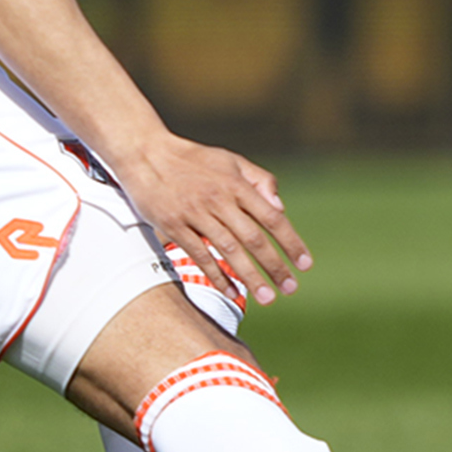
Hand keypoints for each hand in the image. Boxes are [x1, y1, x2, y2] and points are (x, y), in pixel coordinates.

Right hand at [117, 137, 310, 306]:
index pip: (271, 217)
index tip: (305, 264)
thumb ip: (260, 181)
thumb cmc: (193, 160)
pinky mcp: (174, 225)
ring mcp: (195, 213)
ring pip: (228, 250)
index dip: (290, 242)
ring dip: (250, 277)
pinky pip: (200, 255)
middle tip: (290, 289)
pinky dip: (217, 276)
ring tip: (267, 298)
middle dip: (275, 266)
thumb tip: (281, 209)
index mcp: (236, 184)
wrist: (146, 153)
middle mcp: (218, 199)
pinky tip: (232, 293)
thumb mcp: (231, 161)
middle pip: (253, 238)